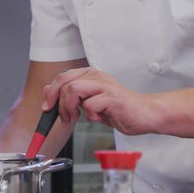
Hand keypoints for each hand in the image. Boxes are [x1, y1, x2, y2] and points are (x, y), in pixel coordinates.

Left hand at [42, 67, 163, 134]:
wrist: (145, 114)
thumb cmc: (119, 109)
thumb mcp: (90, 102)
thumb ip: (72, 97)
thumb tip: (49, 92)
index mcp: (90, 75)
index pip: (62, 77)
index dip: (51, 93)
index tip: (48, 108)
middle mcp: (96, 76)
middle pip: (64, 82)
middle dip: (57, 102)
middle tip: (62, 116)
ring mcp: (105, 85)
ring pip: (73, 90)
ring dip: (69, 108)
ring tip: (76, 118)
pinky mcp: (112, 97)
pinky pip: (90, 105)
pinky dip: (89, 115)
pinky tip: (98, 118)